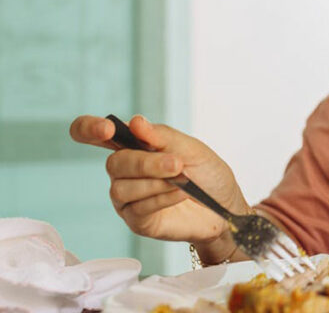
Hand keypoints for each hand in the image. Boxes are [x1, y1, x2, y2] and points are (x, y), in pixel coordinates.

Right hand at [69, 115, 246, 248]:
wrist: (225, 206)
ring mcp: (127, 197)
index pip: (93, 134)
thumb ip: (161, 136)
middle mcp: (124, 171)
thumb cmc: (207, 174)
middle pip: (114, 163)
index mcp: (133, 146)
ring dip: (156, 182)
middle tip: (176, 164)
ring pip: (122, 188)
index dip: (89, 128)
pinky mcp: (136, 220)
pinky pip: (138, 208)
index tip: (107, 129)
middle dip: (146, 163)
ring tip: (182, 180)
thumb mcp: (190, 148)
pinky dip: (162, 198)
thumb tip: (135, 122)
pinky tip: (181, 194)